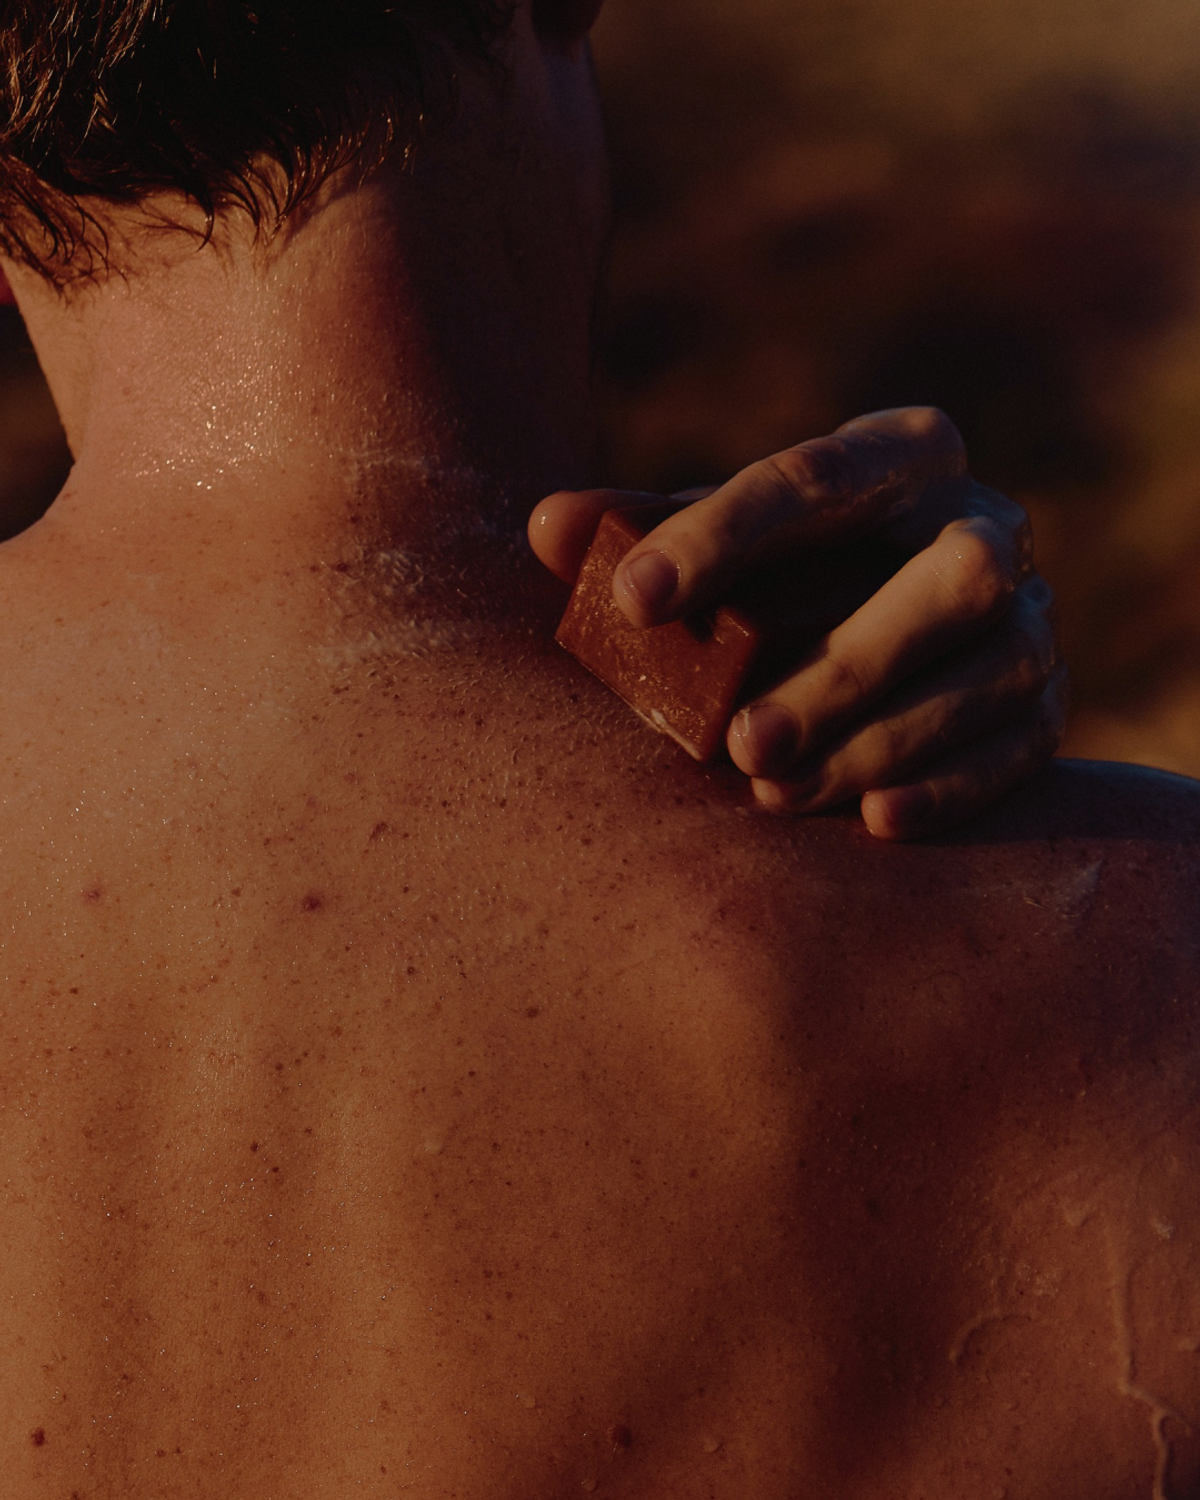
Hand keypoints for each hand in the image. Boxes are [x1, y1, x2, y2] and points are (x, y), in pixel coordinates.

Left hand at [529, 407, 1064, 839]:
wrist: (872, 636)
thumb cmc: (765, 584)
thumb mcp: (703, 550)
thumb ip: (633, 535)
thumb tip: (549, 526)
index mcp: (897, 457)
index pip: (818, 480)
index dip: (722, 536)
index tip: (634, 600)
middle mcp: (982, 524)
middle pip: (952, 577)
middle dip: (846, 664)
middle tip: (735, 744)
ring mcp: (1032, 615)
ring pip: (993, 669)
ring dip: (882, 738)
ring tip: (772, 793)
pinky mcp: (1046, 703)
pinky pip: (1028, 746)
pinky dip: (952, 786)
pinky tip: (870, 821)